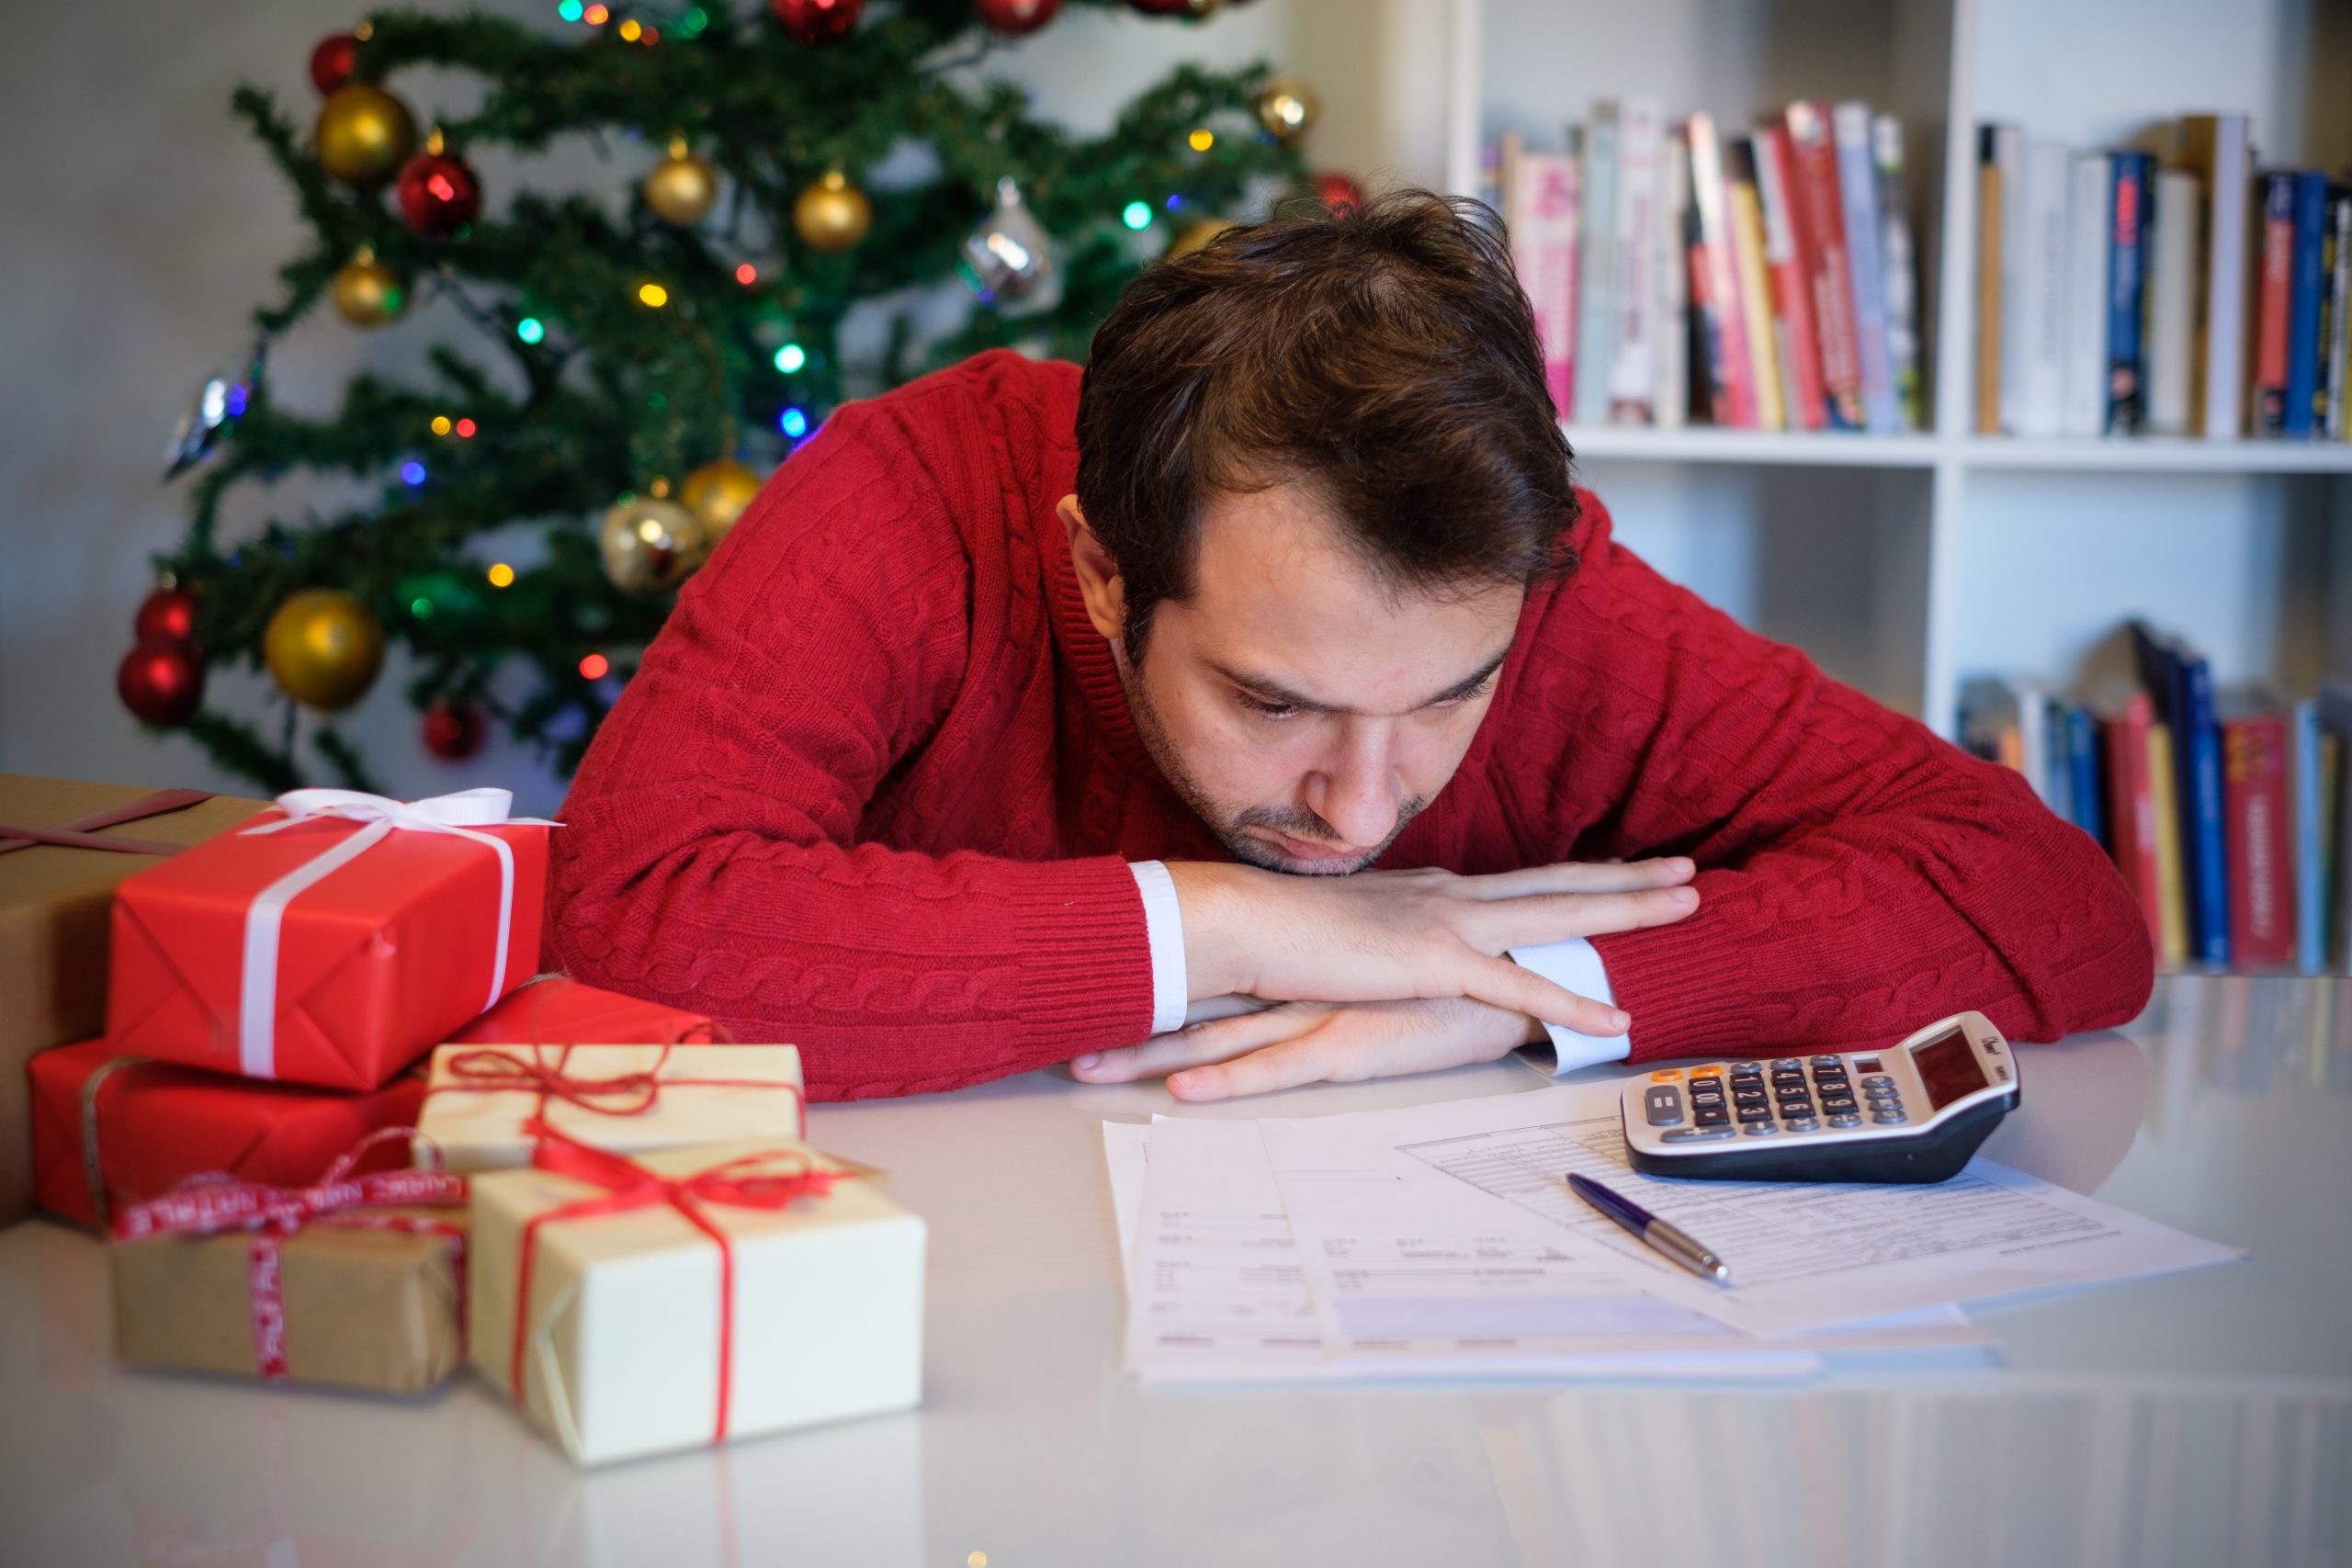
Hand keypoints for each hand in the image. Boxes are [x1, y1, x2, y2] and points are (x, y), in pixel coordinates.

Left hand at [1071, 996, 1543, 1100]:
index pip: (1208, 982)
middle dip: (1125, 1027)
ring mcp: (1321, 1013)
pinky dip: (1229, 1083)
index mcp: (1300, 970)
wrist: (1530, 968)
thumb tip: (1290, 990)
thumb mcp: (1380, 976)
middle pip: (1194, 1009)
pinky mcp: (1355, 1043)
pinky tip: (1184, 1097)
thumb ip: (1332, 981)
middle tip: (1056, 1047)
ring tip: (1089, 1070)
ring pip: (1220, 1039)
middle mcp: (1299, 986)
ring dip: (1153, 1055)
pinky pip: (1279, 1070)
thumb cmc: (1455, 979)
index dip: (1147, 995)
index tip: (1087, 1005)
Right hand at [1167, 856, 1698, 1035]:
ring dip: (1626, 912)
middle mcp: (1452, 898)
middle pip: (1560, 886)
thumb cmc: (1282, 931)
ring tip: (1684, 908)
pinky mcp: (1434, 965)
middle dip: (1630, 880)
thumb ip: (1388, 937)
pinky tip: (1615, 1019)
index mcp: (1434, 892)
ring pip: (1559, 916)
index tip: (1631, 869)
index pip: (1526, 882)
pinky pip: (1519, 990)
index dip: (1583, 875)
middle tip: (1689, 872)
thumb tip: (1402, 951)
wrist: (1244, 922)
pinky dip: (1571, 1005)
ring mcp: (1448, 926)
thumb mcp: (1351, 930)